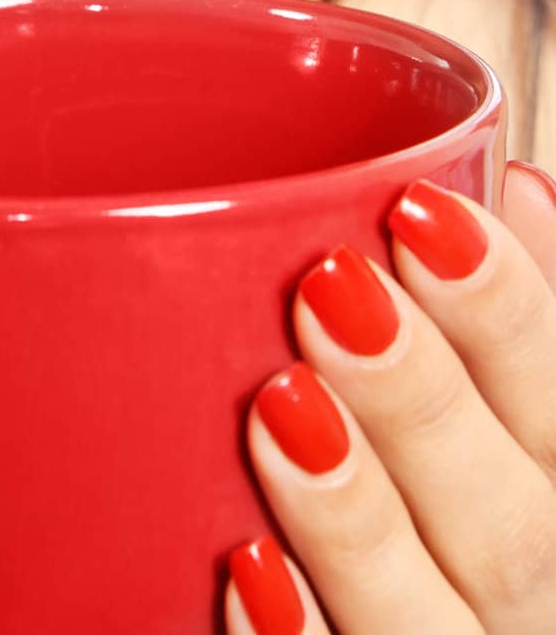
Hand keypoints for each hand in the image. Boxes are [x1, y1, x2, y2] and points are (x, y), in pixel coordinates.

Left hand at [224, 164, 555, 633]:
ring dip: (356, 516)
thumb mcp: (526, 416)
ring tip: (282, 403)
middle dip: (422, 403)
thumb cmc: (473, 499)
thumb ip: (525, 325)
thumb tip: (512, 183)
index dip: (512, 314)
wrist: (450, 616)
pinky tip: (247, 567)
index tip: (421, 213)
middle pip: (511, 527)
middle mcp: (540, 597)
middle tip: (333, 290)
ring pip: (425, 625)